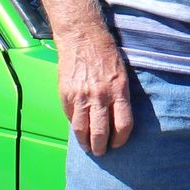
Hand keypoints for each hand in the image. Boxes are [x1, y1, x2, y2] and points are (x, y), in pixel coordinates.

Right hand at [60, 28, 132, 154]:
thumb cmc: (105, 54)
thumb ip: (119, 97)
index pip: (123, 125)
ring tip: (88, 147)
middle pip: (101, 132)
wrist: (82, 37)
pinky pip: (70, 117)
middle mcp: (100, 95)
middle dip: (101, 147)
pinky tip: (78, 130)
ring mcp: (81, 96)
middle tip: (101, 152)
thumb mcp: (121, 74)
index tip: (117, 144)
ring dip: (85, 142)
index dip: (121, 140)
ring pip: (82, 129)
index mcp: (118, 90)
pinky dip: (74, 126)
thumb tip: (115, 120)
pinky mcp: (66, 94)